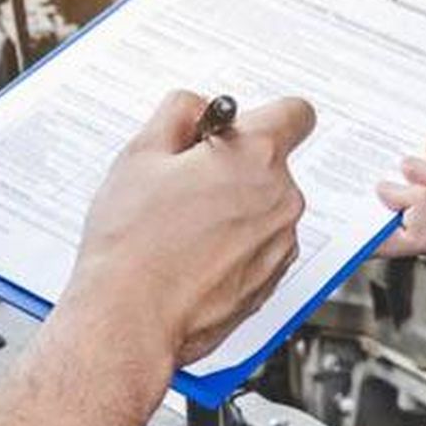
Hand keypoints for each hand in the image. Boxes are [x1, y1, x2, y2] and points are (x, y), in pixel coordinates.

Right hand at [54, 90, 314, 385]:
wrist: (131, 319)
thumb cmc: (133, 244)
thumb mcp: (141, 154)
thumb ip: (179, 112)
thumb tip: (197, 106)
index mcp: (256, 157)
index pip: (294, 113)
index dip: (262, 116)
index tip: (235, 129)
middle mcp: (282, 198)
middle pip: (271, 164)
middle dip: (234, 167)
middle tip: (184, 185)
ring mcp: (281, 243)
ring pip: (264, 208)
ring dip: (234, 209)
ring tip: (182, 228)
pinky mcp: (273, 279)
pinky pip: (261, 246)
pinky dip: (235, 245)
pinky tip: (194, 256)